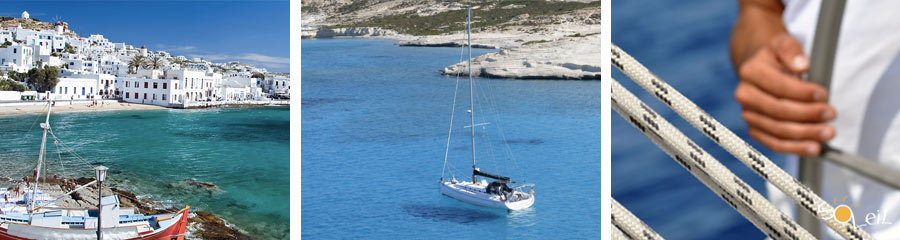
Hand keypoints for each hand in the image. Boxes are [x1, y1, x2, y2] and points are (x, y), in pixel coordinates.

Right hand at [734, 34, 835, 155]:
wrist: (759, 68)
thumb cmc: (776, 56)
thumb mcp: (784, 43)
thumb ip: (792, 50)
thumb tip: (802, 65)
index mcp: (750, 72)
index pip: (779, 87)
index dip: (802, 93)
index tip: (824, 94)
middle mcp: (744, 95)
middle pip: (778, 111)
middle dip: (808, 115)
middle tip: (831, 114)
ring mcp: (748, 114)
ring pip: (777, 130)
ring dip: (805, 134)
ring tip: (829, 132)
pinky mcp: (755, 129)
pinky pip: (773, 143)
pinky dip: (794, 148)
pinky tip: (813, 148)